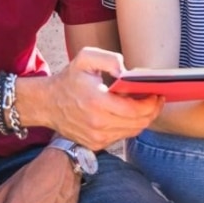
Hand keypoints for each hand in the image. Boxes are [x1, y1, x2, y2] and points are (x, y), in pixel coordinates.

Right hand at [27, 47, 163, 149]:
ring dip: (143, 119)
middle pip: (138, 123)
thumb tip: (127, 71)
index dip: (151, 103)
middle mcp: (97, 123)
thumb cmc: (69, 80)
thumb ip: (109, 59)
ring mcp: (96, 137)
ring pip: (132, 131)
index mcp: (97, 102)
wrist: (47, 103)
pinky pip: (121, 136)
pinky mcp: (95, 144)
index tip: (157, 94)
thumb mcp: (85, 58)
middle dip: (152, 111)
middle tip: (156, 99)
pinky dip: (129, 126)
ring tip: (145, 105)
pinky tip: (128, 114)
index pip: (135, 110)